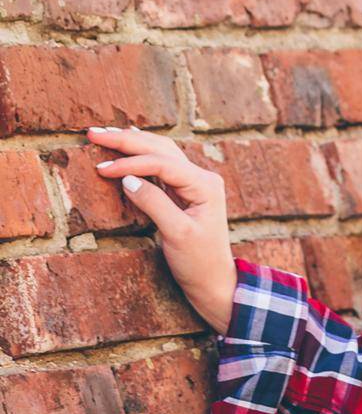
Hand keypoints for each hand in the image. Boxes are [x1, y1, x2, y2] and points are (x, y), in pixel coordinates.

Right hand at [85, 125, 237, 335]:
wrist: (214, 280)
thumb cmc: (199, 261)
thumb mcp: (176, 234)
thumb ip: (154, 203)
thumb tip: (126, 179)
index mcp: (205, 185)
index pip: (162, 164)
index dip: (130, 163)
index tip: (102, 169)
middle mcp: (202, 177)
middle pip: (161, 149)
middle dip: (127, 140)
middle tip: (95, 133)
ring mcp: (194, 182)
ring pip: (161, 152)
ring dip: (133, 142)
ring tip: (105, 134)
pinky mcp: (184, 190)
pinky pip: (160, 165)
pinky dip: (141, 154)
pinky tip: (128, 144)